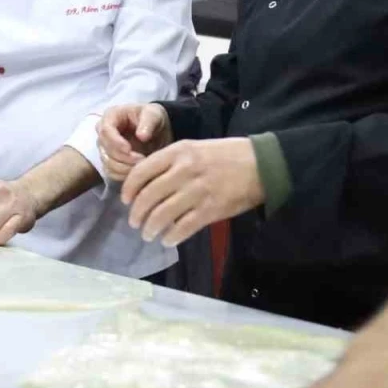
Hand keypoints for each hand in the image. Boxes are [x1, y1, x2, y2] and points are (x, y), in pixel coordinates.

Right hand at [97, 103, 171, 182]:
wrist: (157, 131)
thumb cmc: (153, 119)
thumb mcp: (154, 114)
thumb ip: (149, 122)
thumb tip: (142, 136)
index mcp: (111, 116)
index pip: (106, 130)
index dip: (116, 142)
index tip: (129, 150)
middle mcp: (104, 133)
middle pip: (105, 149)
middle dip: (124, 157)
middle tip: (142, 160)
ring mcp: (105, 149)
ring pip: (108, 163)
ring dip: (125, 168)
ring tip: (143, 166)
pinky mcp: (110, 162)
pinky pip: (112, 173)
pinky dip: (124, 175)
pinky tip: (138, 172)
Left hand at [122, 137, 262, 246]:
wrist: (261, 164)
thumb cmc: (226, 155)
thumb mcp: (194, 148)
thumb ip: (170, 162)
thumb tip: (146, 183)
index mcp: (178, 152)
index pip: (141, 172)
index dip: (129, 189)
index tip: (125, 200)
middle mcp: (184, 170)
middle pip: (148, 196)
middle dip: (137, 213)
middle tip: (134, 222)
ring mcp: (198, 191)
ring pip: (162, 214)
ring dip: (150, 228)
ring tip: (148, 234)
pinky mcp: (211, 210)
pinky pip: (183, 227)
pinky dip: (171, 236)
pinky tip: (168, 240)